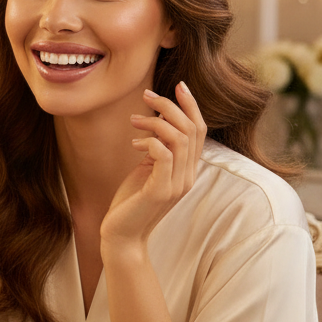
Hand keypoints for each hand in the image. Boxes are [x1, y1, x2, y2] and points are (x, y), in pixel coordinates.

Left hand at [100, 82, 206, 249]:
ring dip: (155, 122)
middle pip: (191, 129)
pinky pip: (164, 155)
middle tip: (146, 95)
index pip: (200, 130)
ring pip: (179, 138)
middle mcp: (188, 177)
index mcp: (188, 170)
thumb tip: (155, 125)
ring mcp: (176, 185)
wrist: (121, 237)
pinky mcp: (160, 192)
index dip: (191, 105)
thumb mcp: (147, 170)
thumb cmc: (130, 203)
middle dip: (169, 106)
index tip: (177, 85)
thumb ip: (158, 151)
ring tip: (133, 121)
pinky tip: (134, 144)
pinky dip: (150, 141)